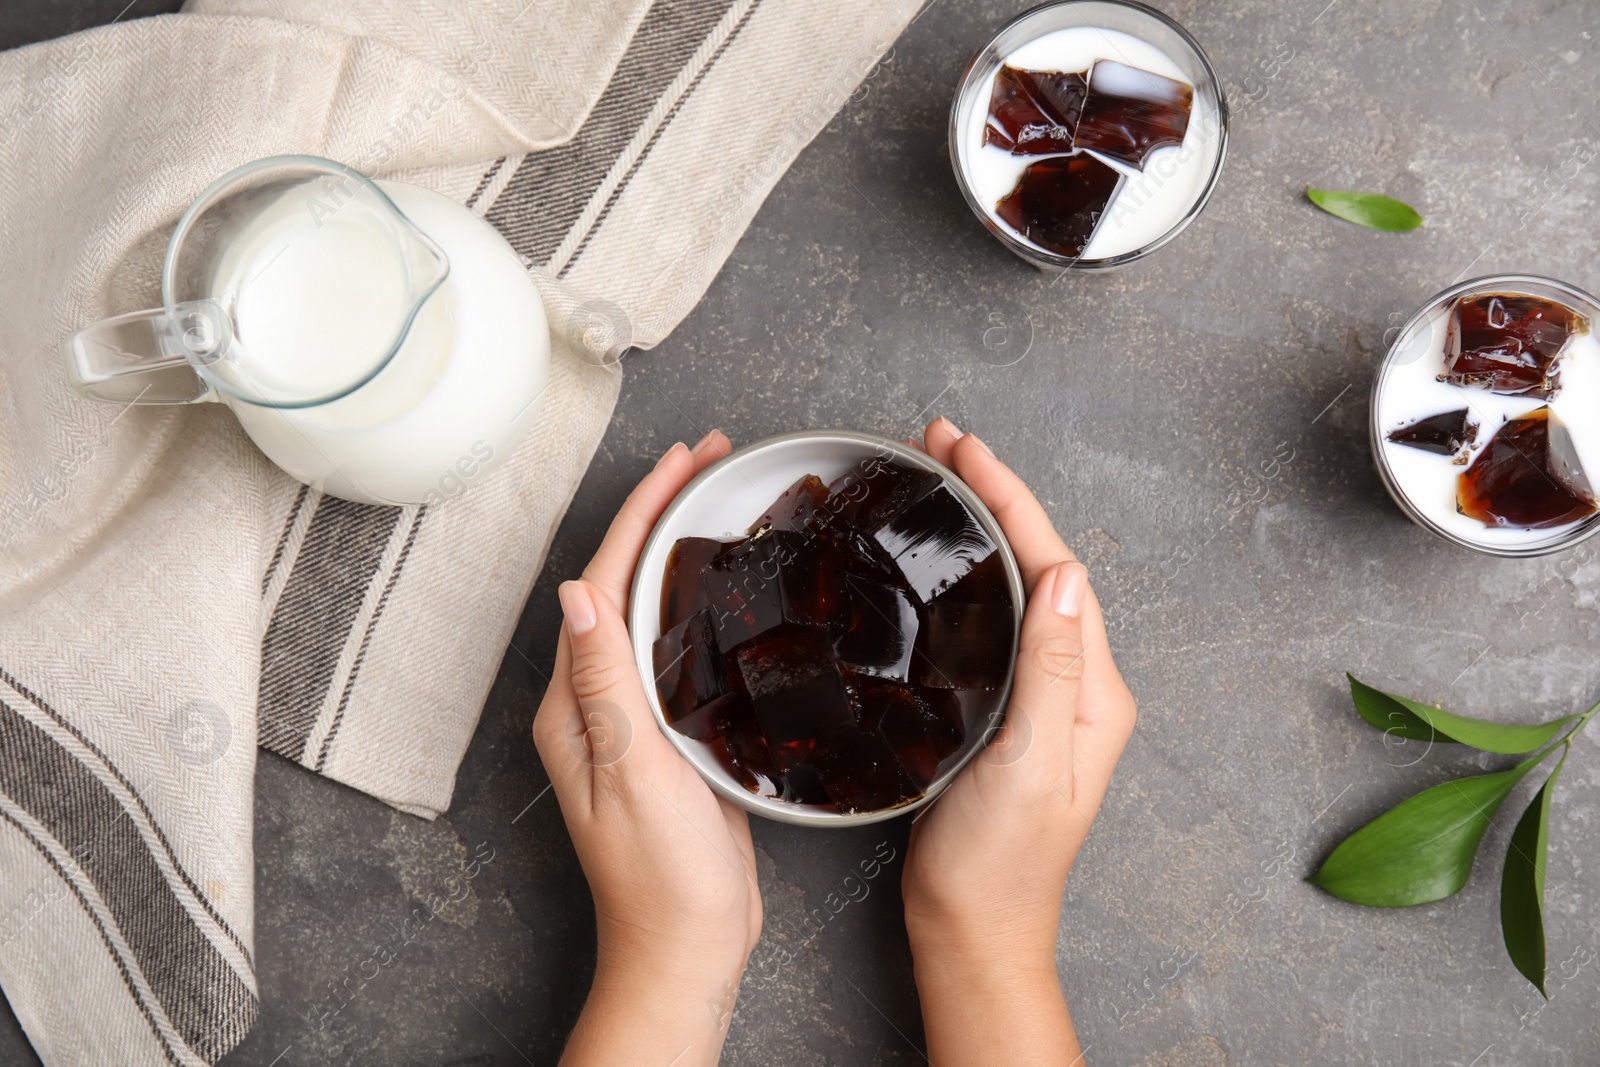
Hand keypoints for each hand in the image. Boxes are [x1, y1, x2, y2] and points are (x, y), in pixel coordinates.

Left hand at [533, 431, 760, 1066]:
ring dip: (680, 546)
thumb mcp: (630, 770)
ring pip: (652, 606)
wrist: (687, 941)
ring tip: (718, 497)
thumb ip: (604, 682)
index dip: (642, 513)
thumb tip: (576, 591)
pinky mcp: (670, 733)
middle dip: (661, 511)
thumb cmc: (659, 873)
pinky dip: (700, 599)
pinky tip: (731, 586)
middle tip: (710, 457)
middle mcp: (595, 699)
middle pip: (624, 580)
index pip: (604, 581)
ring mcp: (632, 715)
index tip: (681, 460)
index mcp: (574, 701)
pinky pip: (678, 646)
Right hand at [901, 417, 1136, 1061]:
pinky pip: (993, 618)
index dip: (1009, 498)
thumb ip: (1050, 668)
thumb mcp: (1030, 763)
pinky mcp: (1007, 709)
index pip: (1054, 566)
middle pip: (1038, 561)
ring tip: (941, 479)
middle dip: (995, 494)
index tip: (963, 449)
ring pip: (1016, 583)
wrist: (973, 928)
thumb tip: (1065, 575)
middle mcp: (1076, 682)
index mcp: (1091, 688)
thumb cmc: (1001, 864)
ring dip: (983, 525)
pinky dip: (968, 572)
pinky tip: (941, 561)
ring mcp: (1041, 695)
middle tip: (942, 443)